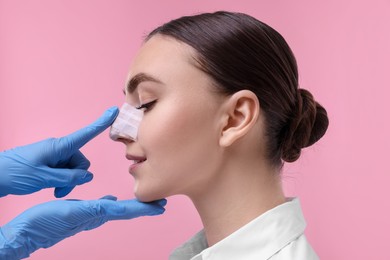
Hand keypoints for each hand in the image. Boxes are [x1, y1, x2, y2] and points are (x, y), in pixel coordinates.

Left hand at [0, 107, 118, 197]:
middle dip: (76, 177)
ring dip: (68, 182)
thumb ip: (69, 177)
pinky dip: (62, 182)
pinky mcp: (49, 164)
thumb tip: (88, 176)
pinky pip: (64, 172)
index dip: (100, 124)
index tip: (113, 111)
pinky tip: (53, 189)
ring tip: (55, 191)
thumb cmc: (14, 174)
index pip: (85, 134)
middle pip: (81, 162)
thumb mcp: (43, 178)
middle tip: (60, 190)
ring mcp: (54, 157)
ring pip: (74, 170)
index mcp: (58, 147)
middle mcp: (59, 149)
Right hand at [0, 196, 166, 258]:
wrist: (26, 233)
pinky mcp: (80, 214)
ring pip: (117, 209)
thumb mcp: (71, 211)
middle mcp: (96, 216)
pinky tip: (113, 200)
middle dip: (144, 207)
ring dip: (132, 205)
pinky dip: (113, 203)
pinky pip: (103, 207)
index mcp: (97, 215)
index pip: (127, 211)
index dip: (145, 208)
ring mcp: (89, 216)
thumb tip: (117, 204)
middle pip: (126, 211)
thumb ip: (94, 209)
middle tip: (160, 203)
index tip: (161, 206)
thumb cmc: (45, 223)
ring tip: (144, 200)